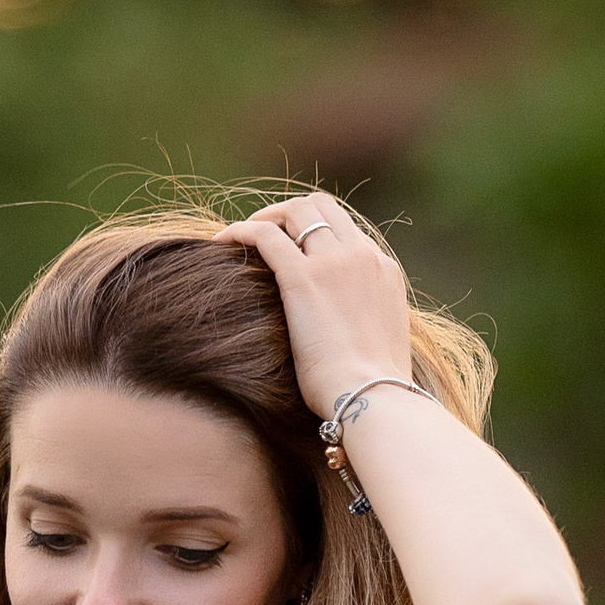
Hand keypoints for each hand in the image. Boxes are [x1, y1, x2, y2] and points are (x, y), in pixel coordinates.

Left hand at [247, 192, 412, 423]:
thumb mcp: (377, 342)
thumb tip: (341, 334)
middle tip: (264, 234)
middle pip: (321, 207)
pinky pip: (265, 235)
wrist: (373, 397)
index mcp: (383, 270)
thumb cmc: (371, 388)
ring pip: (295, 211)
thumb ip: (362, 321)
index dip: (313, 232)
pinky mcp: (302, 278)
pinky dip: (240, 231)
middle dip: (288, 213)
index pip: (345, 229)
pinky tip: (220, 243)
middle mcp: (361, 256)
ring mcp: (333, 262)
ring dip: (265, 217)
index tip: (291, 250)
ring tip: (239, 237)